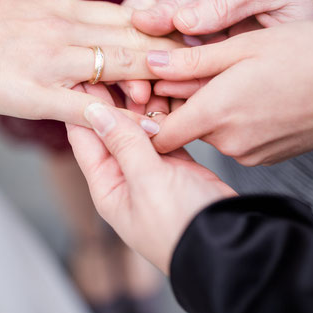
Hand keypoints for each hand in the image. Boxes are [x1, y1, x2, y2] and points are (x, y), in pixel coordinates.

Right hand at [0, 0, 180, 126]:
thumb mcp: (18, 14)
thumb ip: (53, 25)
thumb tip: (76, 39)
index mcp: (61, 7)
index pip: (128, 16)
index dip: (162, 34)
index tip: (186, 50)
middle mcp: (66, 27)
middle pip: (138, 36)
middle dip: (175, 57)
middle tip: (206, 77)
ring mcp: (55, 59)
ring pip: (126, 66)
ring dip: (160, 86)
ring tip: (188, 105)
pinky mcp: (39, 91)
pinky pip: (94, 107)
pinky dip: (126, 120)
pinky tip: (148, 132)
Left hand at [66, 85, 234, 273]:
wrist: (232, 247)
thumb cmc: (182, 226)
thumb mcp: (147, 182)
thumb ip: (123, 144)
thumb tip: (94, 112)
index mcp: (107, 187)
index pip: (84, 138)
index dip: (80, 106)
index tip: (80, 74)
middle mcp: (125, 179)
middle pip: (110, 131)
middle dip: (111, 99)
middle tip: (111, 65)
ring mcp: (152, 173)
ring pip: (138, 130)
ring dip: (139, 104)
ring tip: (138, 74)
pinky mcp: (178, 169)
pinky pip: (165, 135)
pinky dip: (164, 116)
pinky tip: (163, 94)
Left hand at [146, 22, 312, 165]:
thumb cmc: (307, 55)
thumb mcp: (244, 46)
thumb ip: (191, 61)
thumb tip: (151, 64)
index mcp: (217, 113)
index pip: (159, 134)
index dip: (147, 116)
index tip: (149, 96)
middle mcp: (229, 142)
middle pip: (186, 127)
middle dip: (183, 103)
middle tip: (195, 70)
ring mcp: (250, 154)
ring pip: (211, 131)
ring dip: (211, 109)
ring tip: (235, 78)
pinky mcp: (267, 157)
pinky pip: (235, 138)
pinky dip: (234, 120)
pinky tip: (254, 96)